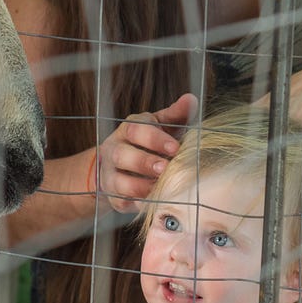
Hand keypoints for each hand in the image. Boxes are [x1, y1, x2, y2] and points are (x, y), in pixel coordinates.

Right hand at [95, 93, 196, 212]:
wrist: (120, 168)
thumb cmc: (149, 143)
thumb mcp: (161, 127)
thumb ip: (176, 115)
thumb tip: (191, 99)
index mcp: (128, 130)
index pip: (136, 129)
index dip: (154, 139)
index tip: (175, 148)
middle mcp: (115, 150)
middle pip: (123, 155)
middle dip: (144, 162)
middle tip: (165, 168)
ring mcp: (110, 174)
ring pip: (118, 180)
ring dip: (140, 185)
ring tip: (160, 187)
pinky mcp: (113, 195)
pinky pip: (120, 200)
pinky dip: (136, 203)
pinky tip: (152, 202)